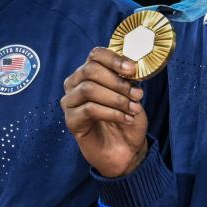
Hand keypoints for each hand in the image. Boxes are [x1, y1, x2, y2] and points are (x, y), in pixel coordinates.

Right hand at [61, 47, 149, 178]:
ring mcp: (70, 102)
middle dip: (117, 82)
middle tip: (136, 94)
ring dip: (116, 98)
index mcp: (89, 73)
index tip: (132, 70)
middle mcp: (75, 84)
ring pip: (89, 89)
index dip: (114, 59)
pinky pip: (89, 109)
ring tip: (133, 108)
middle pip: (90, 70)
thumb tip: (132, 67)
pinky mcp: (71, 120)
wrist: (125, 150)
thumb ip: (129, 79)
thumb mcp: (132, 95)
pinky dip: (112, 113)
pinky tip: (126, 119)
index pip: (95, 55)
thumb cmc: (126, 119)